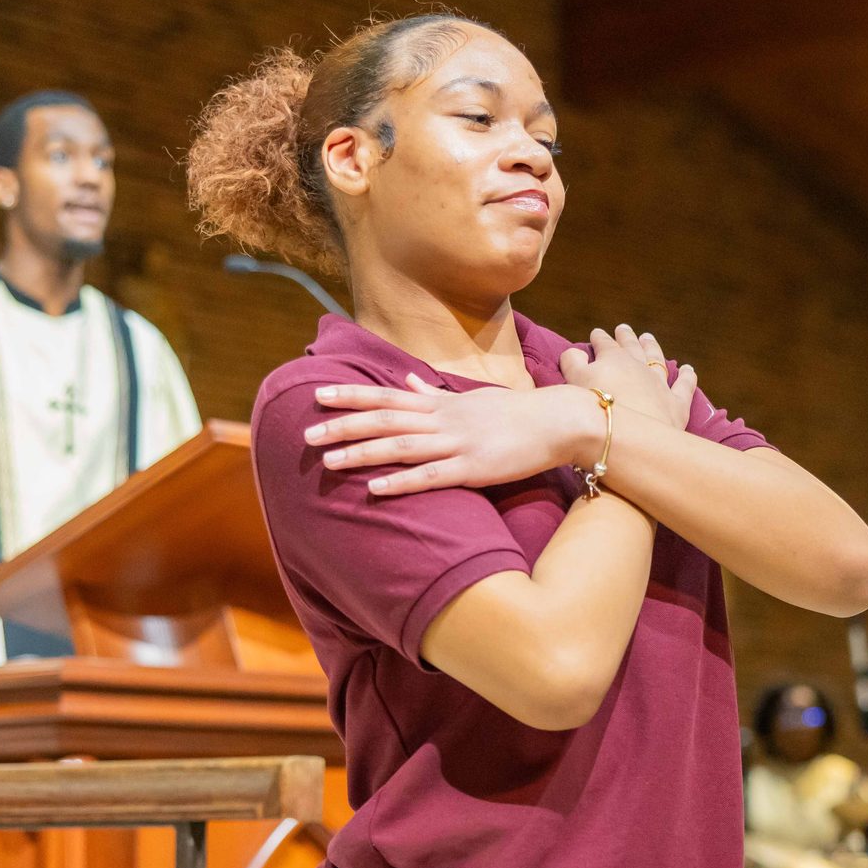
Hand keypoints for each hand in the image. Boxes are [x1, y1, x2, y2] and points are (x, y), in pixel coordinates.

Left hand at [306, 378, 601, 495]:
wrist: (561, 422)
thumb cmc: (517, 413)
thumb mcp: (473, 397)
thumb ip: (436, 392)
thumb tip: (407, 378)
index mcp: (441, 404)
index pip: (387, 396)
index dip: (351, 395)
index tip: (318, 395)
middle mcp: (443, 420)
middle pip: (384, 420)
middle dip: (343, 426)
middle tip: (306, 434)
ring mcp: (457, 443)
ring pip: (400, 447)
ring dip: (361, 453)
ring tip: (327, 462)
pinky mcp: (473, 469)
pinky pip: (430, 477)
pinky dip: (400, 482)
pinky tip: (374, 489)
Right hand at [558, 325, 696, 431]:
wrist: (619, 435)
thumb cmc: (591, 407)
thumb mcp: (573, 380)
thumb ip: (572, 362)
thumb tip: (574, 351)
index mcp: (613, 358)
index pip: (605, 344)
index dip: (599, 338)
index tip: (597, 333)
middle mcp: (638, 366)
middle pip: (632, 347)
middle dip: (626, 337)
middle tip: (623, 329)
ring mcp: (659, 383)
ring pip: (657, 359)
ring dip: (652, 348)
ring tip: (648, 338)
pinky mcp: (675, 404)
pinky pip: (684, 385)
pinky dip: (687, 376)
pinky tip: (688, 369)